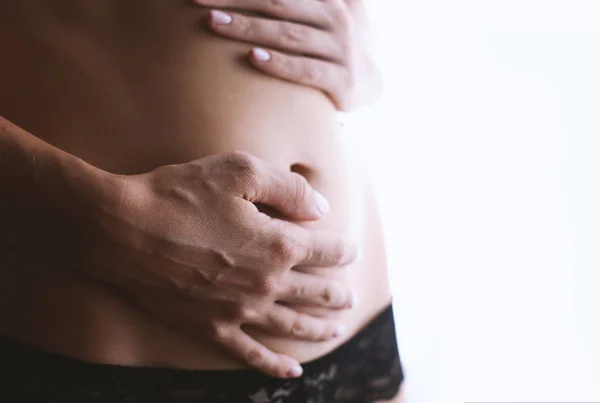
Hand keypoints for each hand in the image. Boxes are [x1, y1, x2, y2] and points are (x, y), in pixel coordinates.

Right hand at [87, 151, 357, 377]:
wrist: (121, 230)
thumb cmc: (180, 194)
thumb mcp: (240, 171)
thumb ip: (290, 190)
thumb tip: (323, 209)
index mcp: (278, 244)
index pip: (326, 250)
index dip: (344, 250)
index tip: (352, 250)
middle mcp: (266, 283)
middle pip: (315, 291)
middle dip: (338, 293)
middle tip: (351, 297)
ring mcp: (239, 311)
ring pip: (292, 323)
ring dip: (319, 327)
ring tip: (337, 328)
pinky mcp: (211, 328)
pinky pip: (251, 355)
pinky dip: (274, 366)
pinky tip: (293, 372)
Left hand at [193, 0, 381, 110]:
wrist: (368, 81)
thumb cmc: (332, 41)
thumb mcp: (325, 9)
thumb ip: (299, 0)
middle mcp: (335, 18)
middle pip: (278, 4)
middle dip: (236, 0)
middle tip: (198, 0)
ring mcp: (340, 49)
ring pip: (288, 35)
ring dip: (249, 28)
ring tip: (214, 23)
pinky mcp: (341, 81)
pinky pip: (305, 71)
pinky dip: (279, 64)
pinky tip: (252, 58)